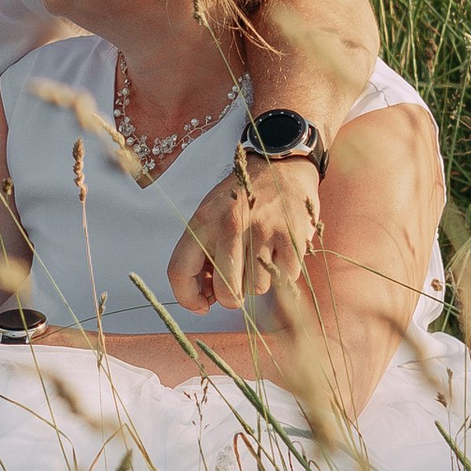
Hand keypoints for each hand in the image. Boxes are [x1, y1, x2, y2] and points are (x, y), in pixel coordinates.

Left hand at [167, 155, 321, 311]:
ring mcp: (262, 231)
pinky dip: (282, 272)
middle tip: (237, 284)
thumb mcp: (210, 215)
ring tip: (260, 257)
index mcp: (202, 221)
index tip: (201, 304)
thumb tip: (205, 295)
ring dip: (259, 282)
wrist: (279, 165)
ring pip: (256, 289)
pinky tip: (279, 252)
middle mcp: (230, 226)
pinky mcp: (291, 235)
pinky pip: (284, 278)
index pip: (179, 271)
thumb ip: (202, 253)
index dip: (187, 298)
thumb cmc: (242, 198)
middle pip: (226, 292)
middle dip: (231, 297)